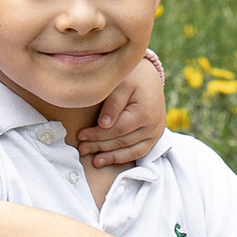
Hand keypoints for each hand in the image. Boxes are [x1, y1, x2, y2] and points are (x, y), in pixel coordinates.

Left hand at [77, 50, 165, 175]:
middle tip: (82, 149)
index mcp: (145, 112)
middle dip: (100, 146)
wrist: (149, 75)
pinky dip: (124, 157)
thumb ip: (112, 104)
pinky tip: (109, 159)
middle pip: (123, 141)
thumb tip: (103, 125)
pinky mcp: (154, 136)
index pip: (117, 129)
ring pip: (132, 151)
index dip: (98, 135)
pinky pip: (140, 152)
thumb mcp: (121, 84)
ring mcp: (156, 132)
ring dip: (111, 157)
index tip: (81, 135)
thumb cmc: (132, 76)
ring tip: (95, 161)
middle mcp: (153, 125)